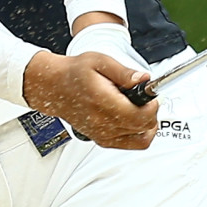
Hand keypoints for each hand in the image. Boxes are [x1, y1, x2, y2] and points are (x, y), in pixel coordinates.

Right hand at [23, 50, 158, 149]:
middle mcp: (102, 123)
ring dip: (146, 125)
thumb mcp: (98, 61)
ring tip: (140, 110)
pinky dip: (137, 135)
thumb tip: (143, 79)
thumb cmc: (73, 73)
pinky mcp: (100, 139)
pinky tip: (132, 120)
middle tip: (146, 101)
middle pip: (144, 129)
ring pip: (140, 140)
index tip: (151, 96)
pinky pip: (129, 145)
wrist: (53, 86)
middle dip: (151, 114)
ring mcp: (102, 133)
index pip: (141, 117)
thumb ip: (123, 71)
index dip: (153, 107)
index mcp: (104, 102)